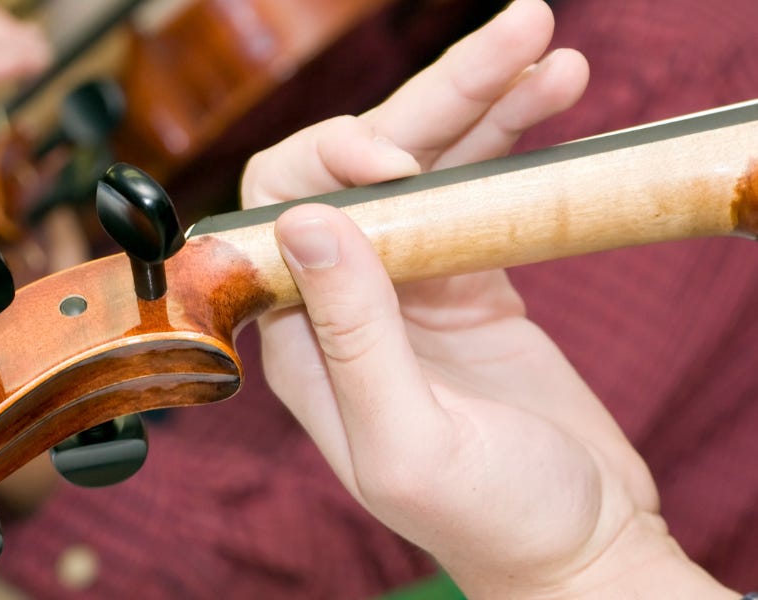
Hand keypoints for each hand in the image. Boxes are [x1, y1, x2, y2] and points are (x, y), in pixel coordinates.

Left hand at [242, 1, 732, 596]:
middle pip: (359, 169)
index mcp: (299, 338)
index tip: (401, 162)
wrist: (575, 543)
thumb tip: (305, 219)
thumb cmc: (490, 519)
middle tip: (514, 36)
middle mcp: (341, 299)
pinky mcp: (466, 276)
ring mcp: (407, 280)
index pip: (276, 212)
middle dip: (428, 99)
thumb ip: (353, 334)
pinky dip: (511, 140)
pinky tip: (553, 91)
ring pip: (426, 163)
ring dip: (480, 97)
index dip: (326, 164)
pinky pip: (475, 188)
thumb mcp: (410, 441)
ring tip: (545, 45)